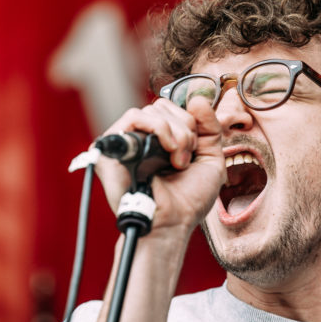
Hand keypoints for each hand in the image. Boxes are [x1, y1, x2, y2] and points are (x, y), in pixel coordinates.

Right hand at [95, 97, 225, 237]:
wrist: (172, 223)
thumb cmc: (188, 200)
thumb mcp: (211, 159)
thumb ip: (210, 127)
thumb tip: (198, 98)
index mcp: (161, 139)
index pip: (173, 108)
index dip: (191, 124)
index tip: (194, 152)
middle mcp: (141, 138)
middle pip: (163, 106)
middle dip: (185, 131)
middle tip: (184, 161)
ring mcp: (124, 141)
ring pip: (152, 111)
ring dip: (175, 134)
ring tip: (177, 162)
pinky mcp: (110, 147)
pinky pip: (133, 117)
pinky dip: (158, 129)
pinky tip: (166, 152)